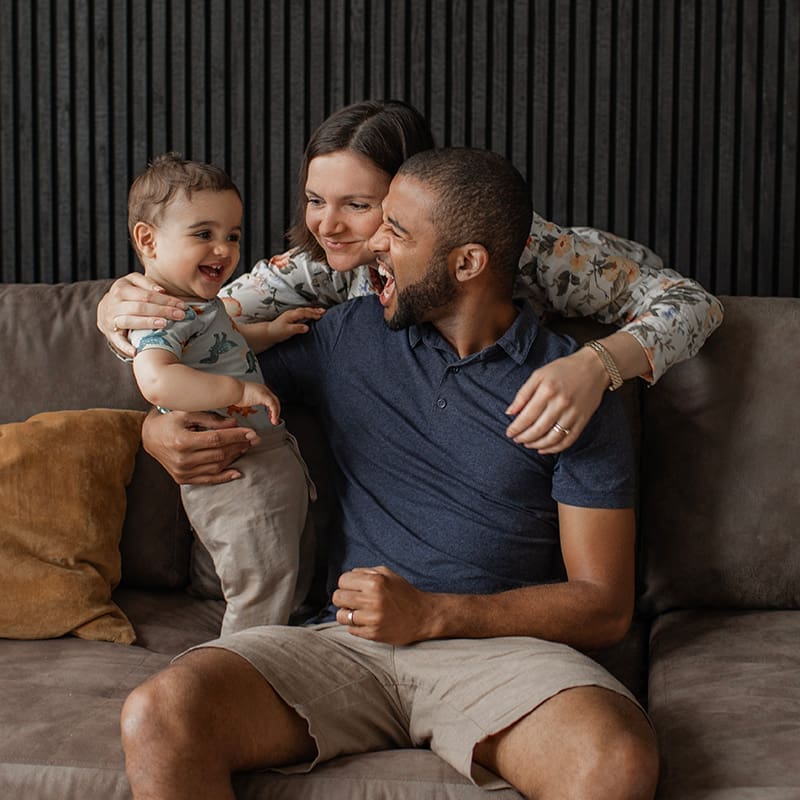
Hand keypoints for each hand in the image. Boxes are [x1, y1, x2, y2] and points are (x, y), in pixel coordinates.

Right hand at [97, 273, 186, 357]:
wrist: (104, 308)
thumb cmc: (126, 294)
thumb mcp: (132, 282)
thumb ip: (146, 283)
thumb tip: (161, 291)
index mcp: (121, 289)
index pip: (146, 295)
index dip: (165, 300)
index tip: (182, 305)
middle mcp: (114, 304)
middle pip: (140, 307)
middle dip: (162, 311)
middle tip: (180, 315)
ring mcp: (111, 319)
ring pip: (130, 321)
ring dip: (148, 323)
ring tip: (165, 324)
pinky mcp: (111, 334)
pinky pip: (118, 341)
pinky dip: (126, 347)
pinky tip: (136, 351)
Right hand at [142, 409, 257, 484]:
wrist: (149, 437)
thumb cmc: (169, 420)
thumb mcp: (187, 413)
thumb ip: (211, 418)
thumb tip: (234, 423)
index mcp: (182, 441)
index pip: (217, 439)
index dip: (236, 436)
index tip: (252, 433)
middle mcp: (182, 459)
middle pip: (219, 453)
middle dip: (239, 445)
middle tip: (253, 439)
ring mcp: (182, 471)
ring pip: (217, 466)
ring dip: (234, 457)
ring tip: (245, 448)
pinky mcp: (183, 479)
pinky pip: (208, 480)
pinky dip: (224, 477)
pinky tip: (237, 472)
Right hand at [237, 381, 280, 425]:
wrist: (233, 390)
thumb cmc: (235, 394)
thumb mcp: (244, 398)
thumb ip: (248, 401)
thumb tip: (246, 405)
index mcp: (259, 389)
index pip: (270, 398)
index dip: (272, 407)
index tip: (270, 415)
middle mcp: (263, 389)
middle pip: (275, 400)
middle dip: (275, 411)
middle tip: (274, 419)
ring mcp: (264, 392)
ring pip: (275, 403)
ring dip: (276, 413)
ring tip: (274, 421)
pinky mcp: (264, 396)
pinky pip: (273, 405)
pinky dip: (274, 413)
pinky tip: (273, 418)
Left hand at [269, 307, 325, 343]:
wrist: (269, 332)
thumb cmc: (277, 331)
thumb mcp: (287, 331)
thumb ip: (297, 328)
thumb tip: (307, 327)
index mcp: (291, 315)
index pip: (304, 313)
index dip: (313, 314)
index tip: (320, 316)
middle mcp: (292, 313)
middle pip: (305, 310)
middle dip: (315, 310)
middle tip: (324, 311)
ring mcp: (291, 315)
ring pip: (304, 311)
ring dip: (312, 310)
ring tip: (320, 311)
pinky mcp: (292, 318)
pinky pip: (302, 313)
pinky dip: (309, 313)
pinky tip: (311, 314)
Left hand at [332, 566, 436, 644]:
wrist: (422, 616)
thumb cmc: (404, 593)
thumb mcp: (388, 574)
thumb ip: (366, 572)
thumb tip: (348, 577)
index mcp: (375, 582)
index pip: (342, 580)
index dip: (346, 584)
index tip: (353, 588)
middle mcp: (372, 600)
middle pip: (338, 598)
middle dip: (344, 598)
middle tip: (353, 600)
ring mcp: (372, 619)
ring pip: (341, 616)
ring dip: (347, 614)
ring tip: (358, 612)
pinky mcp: (373, 634)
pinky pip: (351, 630)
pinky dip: (356, 626)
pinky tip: (366, 621)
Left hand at [505, 347, 608, 453]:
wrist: (594, 367)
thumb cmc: (562, 369)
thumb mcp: (539, 375)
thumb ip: (523, 394)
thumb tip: (509, 412)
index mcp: (547, 391)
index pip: (527, 417)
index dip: (516, 428)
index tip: (509, 433)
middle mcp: (560, 404)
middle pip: (538, 429)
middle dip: (524, 438)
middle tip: (516, 439)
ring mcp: (573, 413)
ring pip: (552, 438)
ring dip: (537, 445)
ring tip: (528, 444)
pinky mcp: (583, 420)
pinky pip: (568, 440)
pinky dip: (555, 448)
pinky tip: (544, 449)